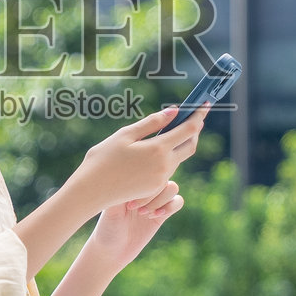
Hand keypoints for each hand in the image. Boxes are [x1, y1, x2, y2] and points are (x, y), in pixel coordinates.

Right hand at [69, 102, 208, 212]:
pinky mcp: (154, 189)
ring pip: (179, 158)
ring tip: (173, 129)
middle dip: (194, 131)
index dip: (198, 115)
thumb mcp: (125, 135)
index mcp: (158, 149)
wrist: (90, 192)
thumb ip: (151, 123)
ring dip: (179, 144)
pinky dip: (168, 156)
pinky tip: (157, 149)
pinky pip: (167, 169)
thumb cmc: (102, 159)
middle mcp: (164, 166)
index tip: (205, 104)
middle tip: (192, 117)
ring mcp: (160, 180)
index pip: (189, 130)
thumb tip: (173, 112)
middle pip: (190, 146)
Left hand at [86, 180, 184, 269]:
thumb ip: (122, 192)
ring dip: (161, 200)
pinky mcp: (162, 214)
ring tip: (143, 213)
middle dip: (152, 193)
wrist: (113, 250)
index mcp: (131, 181)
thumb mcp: (110, 209)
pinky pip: (178, 202)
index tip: (128, 201)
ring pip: (173, 188)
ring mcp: (155, 200)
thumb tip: (132, 175)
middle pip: (163, 176)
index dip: (143, 183)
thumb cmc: (106, 227)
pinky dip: (170, 207)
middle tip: (133, 209)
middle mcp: (144, 188)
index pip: (147, 169)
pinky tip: (155, 217)